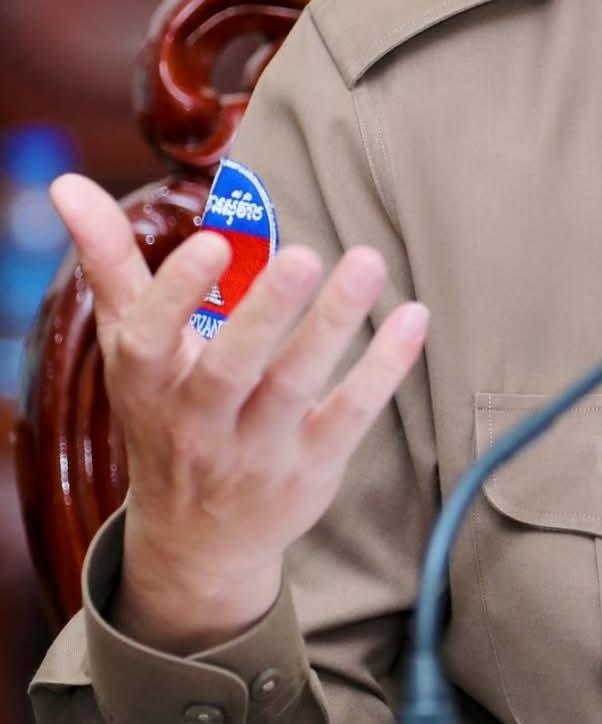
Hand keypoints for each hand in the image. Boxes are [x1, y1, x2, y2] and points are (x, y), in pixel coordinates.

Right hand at [51, 173, 428, 653]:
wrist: (196, 541)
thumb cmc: (164, 412)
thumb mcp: (129, 344)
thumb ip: (109, 262)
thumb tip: (66, 182)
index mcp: (147, 382)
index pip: (149, 340)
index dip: (176, 293)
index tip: (210, 241)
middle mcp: (196, 423)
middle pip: (228, 370)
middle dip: (264, 315)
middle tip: (304, 255)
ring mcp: (256, 451)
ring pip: (294, 389)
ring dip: (333, 326)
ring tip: (368, 261)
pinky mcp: (310, 468)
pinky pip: (348, 416)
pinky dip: (383, 369)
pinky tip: (413, 316)